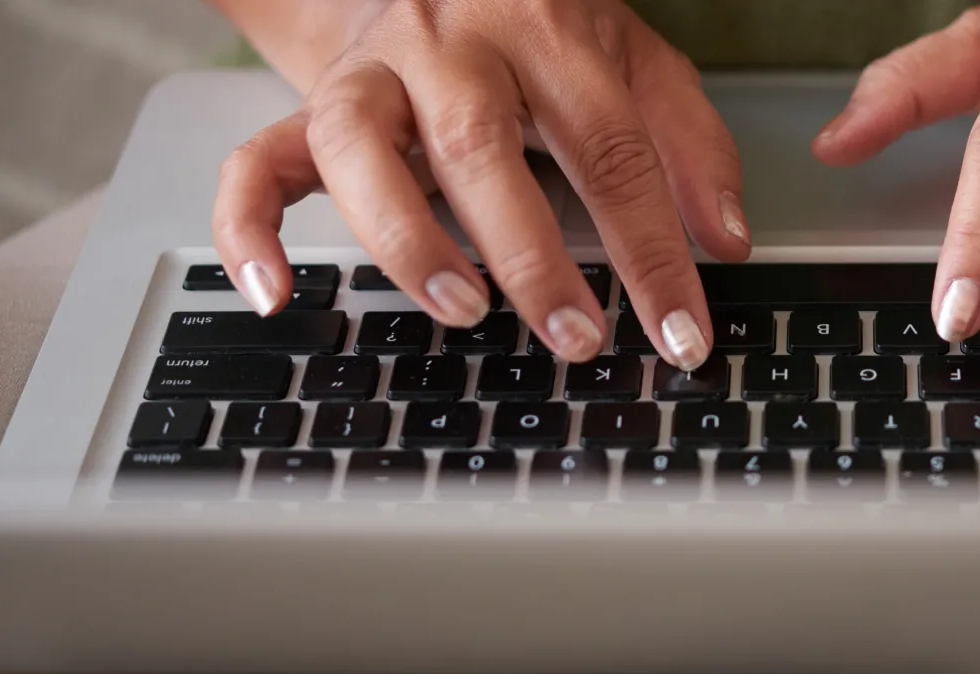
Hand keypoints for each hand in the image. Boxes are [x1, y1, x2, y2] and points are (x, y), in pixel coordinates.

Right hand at [212, 0, 747, 368]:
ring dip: (407, 238)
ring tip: (461, 310)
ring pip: (359, 148)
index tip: (680, 331)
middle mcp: (449, 43)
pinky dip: (251, 232)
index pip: (610, 145)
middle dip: (531, 254)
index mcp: (544, 28)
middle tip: (577, 337)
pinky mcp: (308, 107)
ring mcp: (370, 75)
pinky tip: (276, 295)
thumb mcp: (631, 60)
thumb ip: (688, 141)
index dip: (651, 247)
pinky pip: (257, 164)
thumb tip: (729, 238)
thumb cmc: (536, 28)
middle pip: (479, 145)